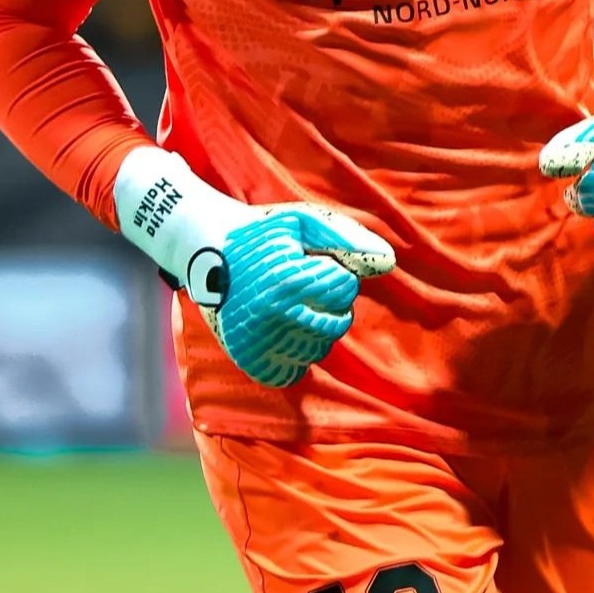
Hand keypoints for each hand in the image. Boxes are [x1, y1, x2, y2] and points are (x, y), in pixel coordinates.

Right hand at [197, 204, 395, 387]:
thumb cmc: (261, 233)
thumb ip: (348, 239)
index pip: (344, 289)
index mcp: (286, 280)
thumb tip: (389, 263)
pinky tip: (282, 329)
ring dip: (314, 328)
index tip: (309, 263)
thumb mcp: (304, 222)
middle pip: (336, 323)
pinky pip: (292, 370)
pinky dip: (294, 354)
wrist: (205, 250)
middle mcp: (273, 316)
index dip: (334, 272)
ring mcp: (258, 341)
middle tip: (302, 286)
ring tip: (290, 305)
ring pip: (317, 348)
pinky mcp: (248, 359)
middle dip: (330, 303)